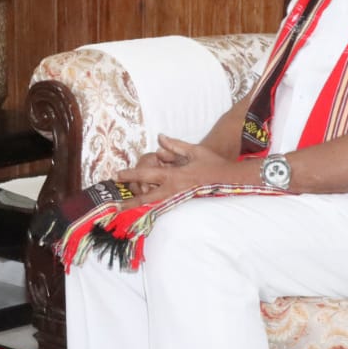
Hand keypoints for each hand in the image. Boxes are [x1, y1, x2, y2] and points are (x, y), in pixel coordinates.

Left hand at [115, 134, 236, 200]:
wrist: (230, 180)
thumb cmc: (212, 163)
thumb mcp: (194, 151)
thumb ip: (175, 146)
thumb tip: (159, 138)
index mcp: (174, 175)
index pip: (147, 174)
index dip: (131, 174)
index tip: (117, 174)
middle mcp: (174, 190)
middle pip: (147, 198)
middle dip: (131, 202)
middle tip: (117, 206)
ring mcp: (179, 199)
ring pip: (155, 205)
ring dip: (141, 207)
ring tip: (126, 209)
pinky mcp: (184, 203)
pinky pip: (165, 205)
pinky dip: (153, 207)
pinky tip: (145, 210)